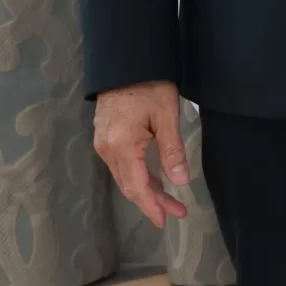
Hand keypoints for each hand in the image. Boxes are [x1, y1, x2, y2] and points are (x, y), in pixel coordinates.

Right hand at [93, 81, 190, 228]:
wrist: (124, 64)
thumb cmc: (149, 86)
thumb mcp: (167, 117)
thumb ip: (172, 151)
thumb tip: (181, 182)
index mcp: (122, 147)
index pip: (137, 187)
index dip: (152, 206)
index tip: (166, 221)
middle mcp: (108, 150)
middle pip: (131, 185)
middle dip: (153, 202)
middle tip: (177, 213)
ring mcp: (104, 144)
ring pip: (126, 177)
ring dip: (147, 190)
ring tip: (171, 202)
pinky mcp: (106, 138)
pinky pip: (123, 166)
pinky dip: (139, 176)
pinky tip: (155, 181)